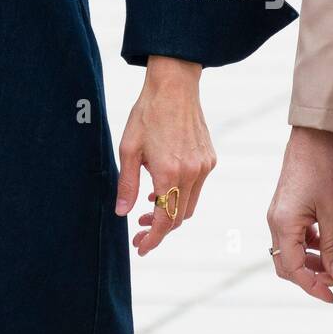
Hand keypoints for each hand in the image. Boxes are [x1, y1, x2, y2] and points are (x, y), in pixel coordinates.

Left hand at [116, 55, 215, 253]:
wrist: (174, 86)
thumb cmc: (147, 114)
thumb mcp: (128, 149)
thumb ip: (126, 184)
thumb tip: (122, 213)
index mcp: (169, 173)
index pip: (164, 221)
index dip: (152, 238)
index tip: (140, 247)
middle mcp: (191, 174)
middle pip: (178, 217)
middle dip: (159, 228)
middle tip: (138, 229)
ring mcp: (204, 167)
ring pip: (189, 204)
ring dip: (170, 212)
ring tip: (147, 207)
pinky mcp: (210, 159)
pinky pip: (196, 187)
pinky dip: (180, 194)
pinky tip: (162, 185)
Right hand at [267, 126, 332, 300]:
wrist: (312, 138)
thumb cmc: (322, 168)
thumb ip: (332, 247)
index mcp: (284, 224)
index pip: (294, 269)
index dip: (313, 287)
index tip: (332, 295)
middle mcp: (275, 221)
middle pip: (287, 264)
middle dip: (312, 276)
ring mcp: (279, 213)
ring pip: (292, 251)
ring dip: (315, 260)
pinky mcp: (285, 207)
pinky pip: (295, 235)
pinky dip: (313, 244)